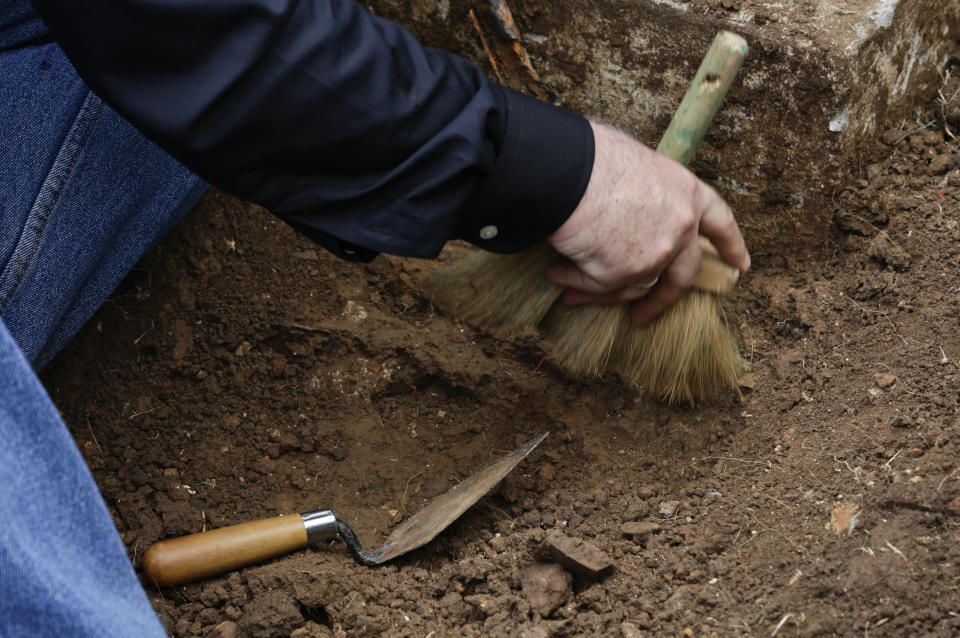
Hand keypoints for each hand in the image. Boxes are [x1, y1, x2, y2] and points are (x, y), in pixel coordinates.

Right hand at [546, 120, 749, 324]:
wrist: (569, 173)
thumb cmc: (593, 158)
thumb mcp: (635, 164)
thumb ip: (644, 194)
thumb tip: (623, 208)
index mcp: (687, 194)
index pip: (720, 223)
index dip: (731, 246)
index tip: (741, 265)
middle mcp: (679, 229)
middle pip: (683, 275)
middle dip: (665, 299)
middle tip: (646, 313)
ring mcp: (654, 256)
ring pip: (633, 285)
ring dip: (601, 291)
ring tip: (574, 291)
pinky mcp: (622, 274)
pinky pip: (598, 286)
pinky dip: (577, 283)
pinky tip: (557, 276)